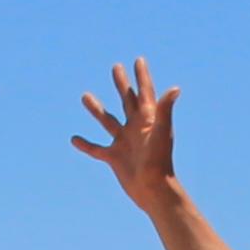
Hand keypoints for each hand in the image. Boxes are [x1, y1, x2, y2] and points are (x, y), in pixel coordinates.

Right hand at [71, 58, 184, 215]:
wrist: (153, 189)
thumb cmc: (159, 161)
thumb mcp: (161, 132)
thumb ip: (165, 109)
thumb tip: (175, 88)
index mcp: (148, 119)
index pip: (145, 92)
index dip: (142, 76)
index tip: (139, 60)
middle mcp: (136, 128)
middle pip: (127, 100)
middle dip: (122, 84)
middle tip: (116, 67)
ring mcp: (124, 142)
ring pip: (108, 121)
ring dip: (96, 109)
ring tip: (85, 96)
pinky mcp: (115, 157)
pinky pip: (97, 149)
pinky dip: (86, 144)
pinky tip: (74, 139)